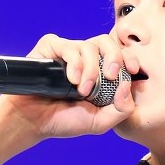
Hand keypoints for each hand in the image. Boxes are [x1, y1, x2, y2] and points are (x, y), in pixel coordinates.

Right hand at [0, 33, 136, 139]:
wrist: (32, 121)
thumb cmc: (63, 121)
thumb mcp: (99, 122)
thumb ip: (121, 110)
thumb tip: (128, 85)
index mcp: (99, 73)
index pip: (120, 55)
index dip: (129, 57)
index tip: (132, 70)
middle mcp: (85, 59)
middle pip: (107, 42)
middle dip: (114, 57)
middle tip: (110, 76)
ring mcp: (68, 52)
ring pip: (88, 46)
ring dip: (90, 69)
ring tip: (82, 90)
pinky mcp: (50, 48)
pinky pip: (67, 46)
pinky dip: (74, 63)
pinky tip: (71, 80)